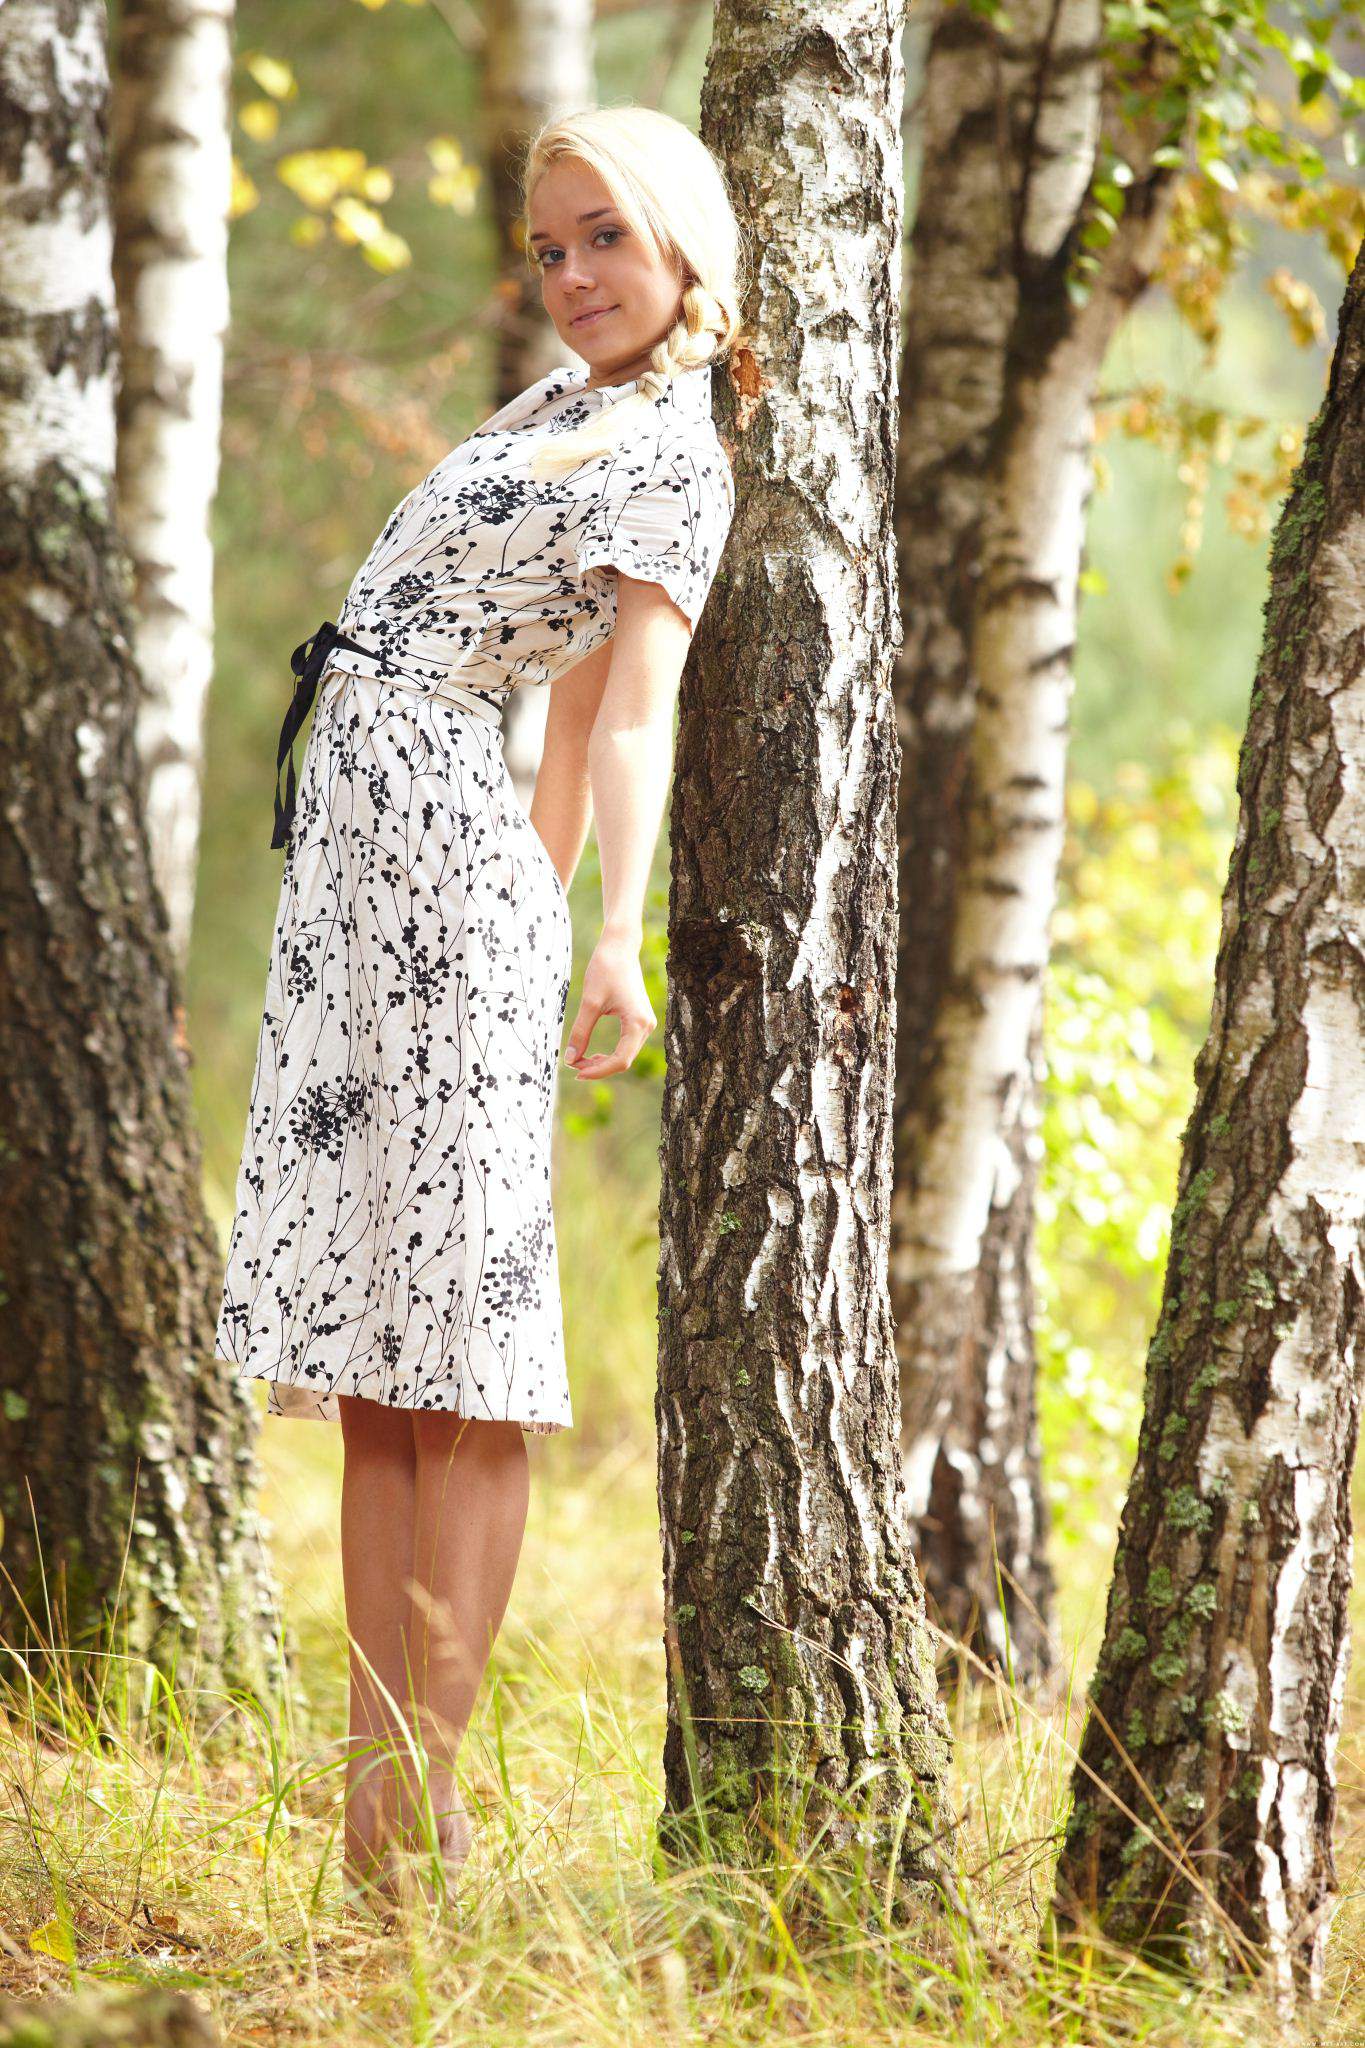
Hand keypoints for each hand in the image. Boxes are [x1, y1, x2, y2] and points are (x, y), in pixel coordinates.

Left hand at [562, 929, 655, 1079]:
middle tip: (573, 1065)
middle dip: (598, 1067)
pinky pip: (626, 1044)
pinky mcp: (640, 1019)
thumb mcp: (589, 1003)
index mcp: (637, 1023)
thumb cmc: (606, 969)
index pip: (620, 1060)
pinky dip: (610, 1052)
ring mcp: (645, 1023)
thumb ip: (580, 1032)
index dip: (597, 1071)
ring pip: (625, 1054)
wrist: (620, 946)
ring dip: (603, 1061)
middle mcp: (646, 1026)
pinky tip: (593, 1053)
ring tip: (580, 1059)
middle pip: (623, 1060)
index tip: (575, 1071)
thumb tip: (570, 1059)